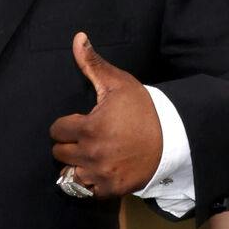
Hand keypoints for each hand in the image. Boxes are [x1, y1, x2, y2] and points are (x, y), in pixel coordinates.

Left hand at [49, 31, 162, 197]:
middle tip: (84, 137)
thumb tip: (78, 38)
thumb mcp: (119, 83)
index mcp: (90, 127)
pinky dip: (88, 182)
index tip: (78, 122)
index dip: (65, 124)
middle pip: (59, 152)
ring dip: (75, 164)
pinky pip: (85, 189)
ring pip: (69, 174)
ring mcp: (100, 174)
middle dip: (68, 143)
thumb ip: (93, 64)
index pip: (57, 130)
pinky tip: (98, 169)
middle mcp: (91, 154)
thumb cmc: (143, 109)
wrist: (172, 138)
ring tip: (89, 154)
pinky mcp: (110, 189)